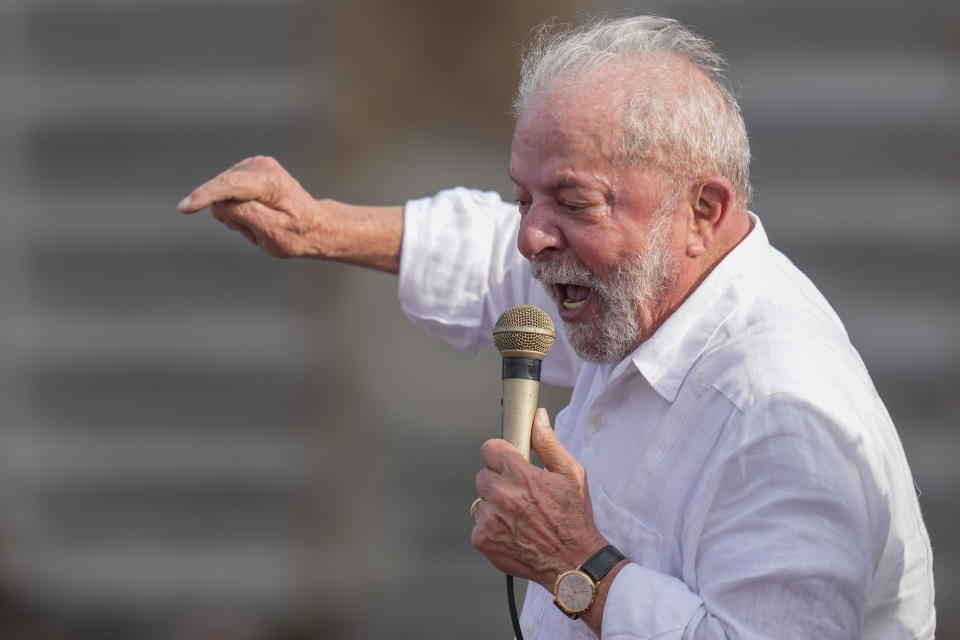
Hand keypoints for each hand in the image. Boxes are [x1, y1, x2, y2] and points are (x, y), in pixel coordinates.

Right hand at [177, 155, 326, 257]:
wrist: (313, 224)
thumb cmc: (297, 234)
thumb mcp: (275, 232)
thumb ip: (247, 215)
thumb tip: (221, 202)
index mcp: (271, 181)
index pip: (229, 186)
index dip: (205, 196)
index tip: (184, 208)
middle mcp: (260, 166)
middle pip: (221, 192)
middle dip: (231, 217)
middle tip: (255, 232)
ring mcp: (253, 165)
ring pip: (221, 195)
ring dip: (234, 215)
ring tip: (258, 224)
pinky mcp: (246, 170)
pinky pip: (225, 193)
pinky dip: (235, 208)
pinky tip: (254, 215)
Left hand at [472, 408, 607, 589]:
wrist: (572, 562)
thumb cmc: (574, 519)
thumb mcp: (571, 474)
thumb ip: (549, 443)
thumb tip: (538, 418)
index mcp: (522, 476)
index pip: (490, 448)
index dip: (499, 453)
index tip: (507, 460)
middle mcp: (502, 495)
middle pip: (483, 474)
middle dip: (498, 480)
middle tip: (519, 493)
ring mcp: (490, 519)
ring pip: (480, 500)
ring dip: (494, 505)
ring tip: (518, 515)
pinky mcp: (482, 539)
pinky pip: (478, 523)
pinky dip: (491, 527)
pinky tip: (512, 531)